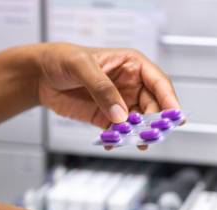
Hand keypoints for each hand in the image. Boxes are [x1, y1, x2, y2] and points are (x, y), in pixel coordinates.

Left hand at [36, 43, 180, 129]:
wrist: (41, 75)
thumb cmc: (63, 59)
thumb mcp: (82, 67)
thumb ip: (102, 89)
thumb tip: (120, 114)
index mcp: (132, 65)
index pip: (159, 83)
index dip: (170, 100)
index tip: (175, 117)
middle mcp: (130, 85)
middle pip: (152, 107)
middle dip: (154, 123)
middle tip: (150, 135)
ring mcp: (119, 103)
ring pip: (138, 123)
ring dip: (137, 134)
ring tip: (133, 143)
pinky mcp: (105, 118)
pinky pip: (118, 132)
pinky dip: (117, 141)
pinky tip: (112, 144)